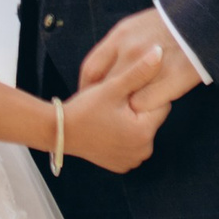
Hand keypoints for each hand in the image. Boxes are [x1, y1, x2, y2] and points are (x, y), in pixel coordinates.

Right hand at [63, 44, 170, 173]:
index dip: (143, 94)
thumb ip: (138, 71)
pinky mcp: (121, 165)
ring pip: (141, 131)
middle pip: (150, 119)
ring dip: (131, 122)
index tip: (124, 93)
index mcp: (144, 132)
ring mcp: (132, 160)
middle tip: (114, 104)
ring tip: (109, 115)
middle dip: (137, 109)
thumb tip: (159, 52)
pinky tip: (107, 128)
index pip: (159, 104)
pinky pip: (130, 145)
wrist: (59, 132)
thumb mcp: (112, 88)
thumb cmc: (84, 109)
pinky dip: (123, 136)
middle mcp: (142, 151)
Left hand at [80, 6, 202, 117]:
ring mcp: (150, 65)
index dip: (88, 88)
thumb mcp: (138, 25)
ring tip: (126, 116)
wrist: (205, 18)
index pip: (91, 69)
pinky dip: (145, 109)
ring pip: (124, 97)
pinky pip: (145, 104)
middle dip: (104, 102)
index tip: (90, 99)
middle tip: (105, 114)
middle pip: (105, 86)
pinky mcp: (171, 78)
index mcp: (120, 35)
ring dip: (125, 106)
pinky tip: (149, 109)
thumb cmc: (173, 22)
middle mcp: (130, 50)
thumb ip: (121, 44)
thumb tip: (108, 64)